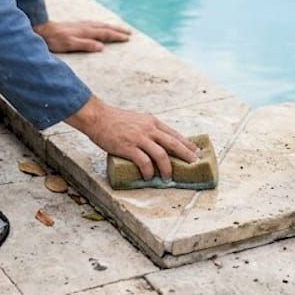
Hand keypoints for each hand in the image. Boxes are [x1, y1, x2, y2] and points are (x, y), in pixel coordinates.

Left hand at [34, 20, 130, 52]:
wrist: (41, 30)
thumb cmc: (54, 40)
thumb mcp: (69, 44)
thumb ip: (85, 44)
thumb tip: (101, 47)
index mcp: (85, 31)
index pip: (105, 33)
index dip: (116, 36)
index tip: (127, 38)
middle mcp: (84, 26)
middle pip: (104, 27)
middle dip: (117, 29)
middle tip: (129, 32)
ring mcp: (80, 24)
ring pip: (99, 24)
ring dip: (110, 26)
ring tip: (118, 28)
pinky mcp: (75, 25)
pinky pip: (93, 23)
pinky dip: (100, 24)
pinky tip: (99, 26)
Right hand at [65, 95, 197, 179]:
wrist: (98, 117)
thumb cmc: (115, 120)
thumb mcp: (137, 120)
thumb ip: (148, 129)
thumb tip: (158, 143)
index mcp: (152, 122)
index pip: (174, 134)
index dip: (187, 144)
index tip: (196, 152)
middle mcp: (148, 129)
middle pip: (173, 143)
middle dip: (185, 155)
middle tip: (193, 164)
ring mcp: (139, 138)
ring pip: (161, 154)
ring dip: (167, 167)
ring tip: (168, 177)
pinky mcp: (128, 147)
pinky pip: (144, 161)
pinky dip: (149, 170)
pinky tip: (149, 176)